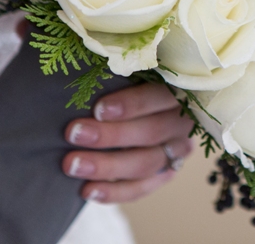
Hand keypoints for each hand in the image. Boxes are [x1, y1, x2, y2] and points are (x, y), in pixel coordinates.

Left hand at [62, 83, 195, 202]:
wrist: (140, 112)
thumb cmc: (126, 84)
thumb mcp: (129, 74)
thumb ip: (118, 73)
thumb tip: (87, 63)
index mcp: (178, 89)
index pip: (161, 96)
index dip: (132, 104)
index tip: (98, 109)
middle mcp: (182, 121)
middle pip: (152, 132)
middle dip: (110, 135)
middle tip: (73, 134)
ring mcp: (177, 150)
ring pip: (146, 163)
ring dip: (106, 166)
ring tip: (71, 165)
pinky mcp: (166, 173)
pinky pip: (142, 188)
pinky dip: (114, 192)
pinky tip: (87, 191)